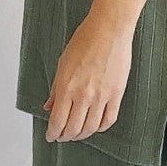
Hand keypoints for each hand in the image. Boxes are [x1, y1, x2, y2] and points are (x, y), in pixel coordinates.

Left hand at [42, 9, 132, 142]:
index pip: (57, 121)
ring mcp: (102, 96)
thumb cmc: (85, 40)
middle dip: (65, 136)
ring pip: (90, 128)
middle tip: (62, 136)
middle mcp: (84, 95)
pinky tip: (95, 126)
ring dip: (81, 135)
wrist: (109, 29)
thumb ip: (56, 88)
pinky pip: (108, 119)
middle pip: (73, 129)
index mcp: (67, 87)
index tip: (51, 135)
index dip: (53, 133)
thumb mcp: (63, 63)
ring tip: (77, 133)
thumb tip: (49, 106)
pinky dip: (100, 128)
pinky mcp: (117, 94)